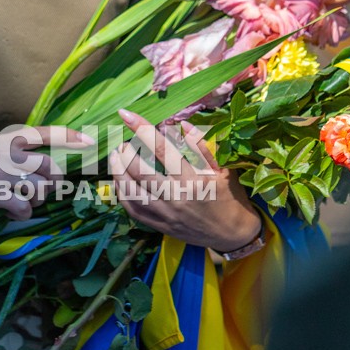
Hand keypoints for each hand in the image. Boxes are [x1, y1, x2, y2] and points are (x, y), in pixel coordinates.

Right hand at [0, 125, 93, 220]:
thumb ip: (7, 155)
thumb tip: (28, 169)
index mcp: (7, 141)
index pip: (45, 134)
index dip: (70, 138)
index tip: (88, 142)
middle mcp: (9, 154)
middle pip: (51, 168)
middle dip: (53, 184)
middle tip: (42, 192)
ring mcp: (3, 174)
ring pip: (40, 190)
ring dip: (36, 201)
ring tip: (20, 203)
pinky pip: (24, 208)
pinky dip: (21, 214)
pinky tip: (9, 212)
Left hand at [108, 110, 261, 251]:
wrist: (234, 234)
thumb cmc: (230, 197)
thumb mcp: (222, 169)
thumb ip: (202, 146)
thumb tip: (182, 123)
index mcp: (192, 179)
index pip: (161, 148)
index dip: (141, 128)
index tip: (126, 114)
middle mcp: (176, 197)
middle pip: (140, 172)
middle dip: (125, 153)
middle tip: (122, 142)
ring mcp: (166, 214)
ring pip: (131, 193)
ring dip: (118, 172)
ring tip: (115, 158)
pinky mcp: (161, 226)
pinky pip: (133, 211)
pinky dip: (122, 194)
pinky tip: (120, 181)